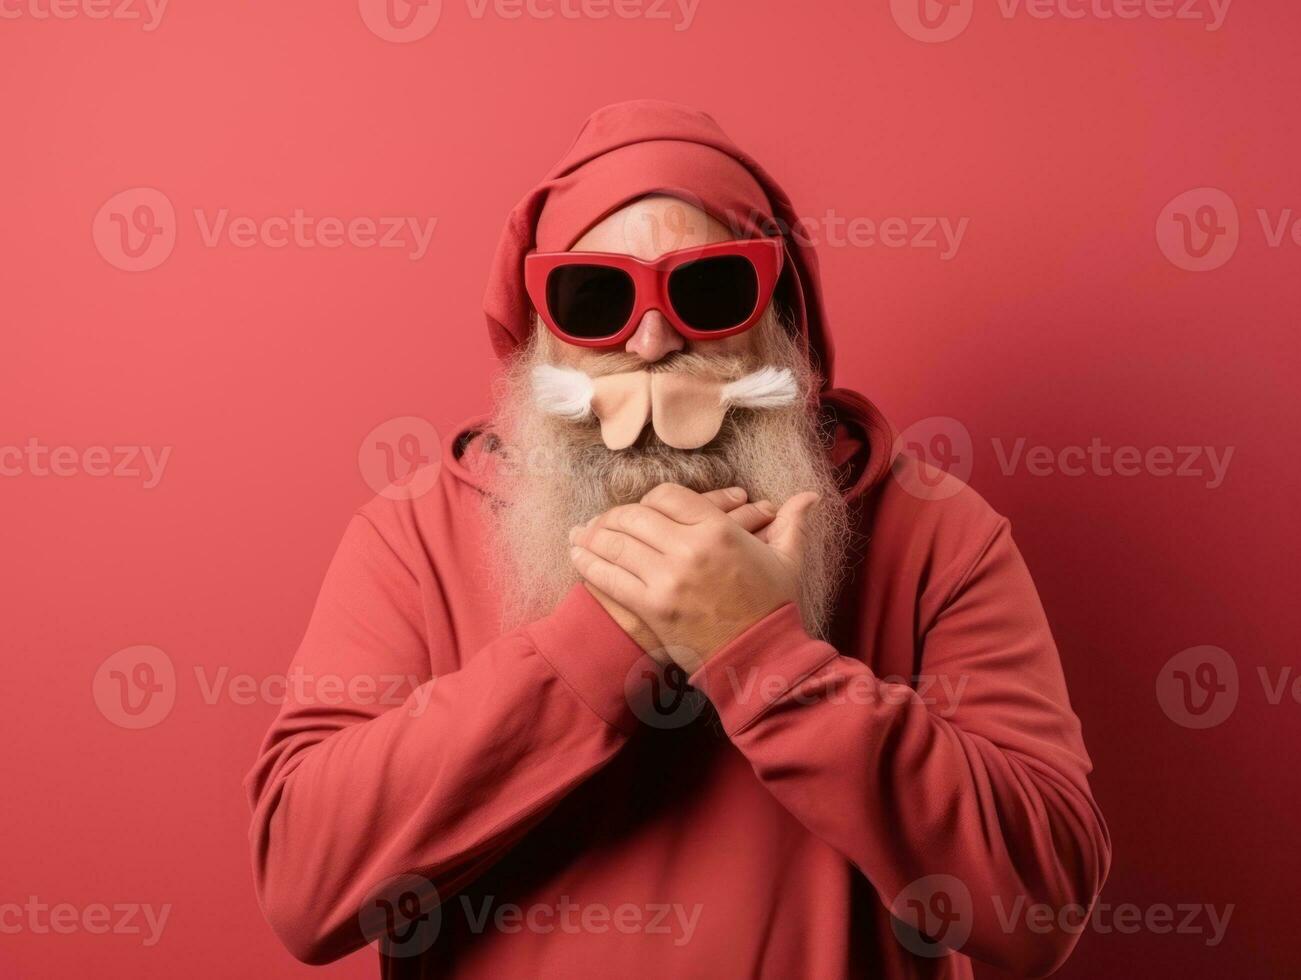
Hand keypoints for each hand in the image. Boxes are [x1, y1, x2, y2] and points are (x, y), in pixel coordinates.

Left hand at [569, 483, 818, 672]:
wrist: (761, 657)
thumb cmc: (774, 607)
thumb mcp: (788, 560)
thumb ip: (792, 523)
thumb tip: (810, 496)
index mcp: (719, 529)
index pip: (667, 495)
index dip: (649, 499)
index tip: (642, 508)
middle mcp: (690, 548)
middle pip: (635, 515)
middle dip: (614, 516)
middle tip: (602, 520)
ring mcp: (668, 578)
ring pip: (617, 542)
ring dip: (593, 535)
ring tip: (579, 534)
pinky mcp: (652, 607)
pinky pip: (609, 577)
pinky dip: (588, 563)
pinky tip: (577, 555)